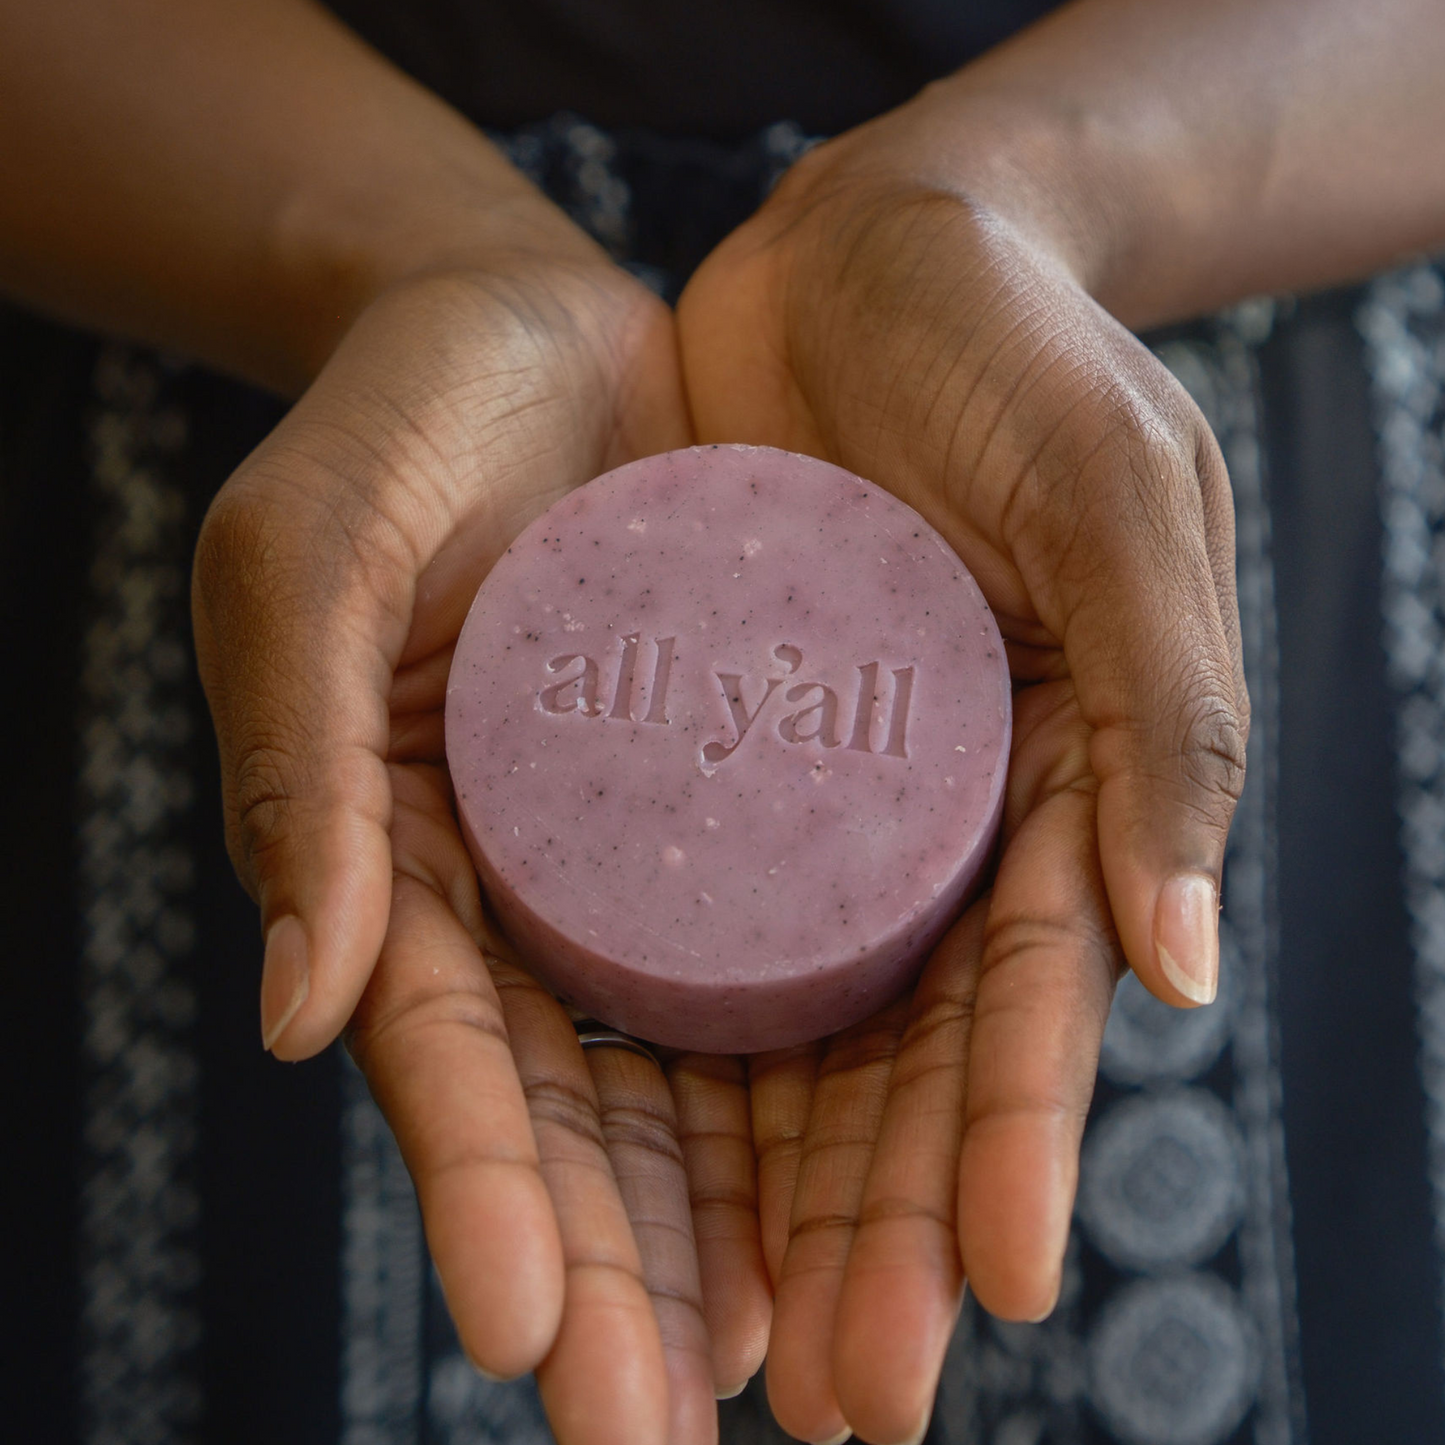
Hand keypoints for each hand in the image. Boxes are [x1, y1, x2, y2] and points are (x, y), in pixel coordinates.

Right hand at [192, 249, 769, 1442]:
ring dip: (758, 1234)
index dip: (483, 1193)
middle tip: (672, 1437)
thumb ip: (293, 765)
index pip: (448, 1058)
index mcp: (406, 857)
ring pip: (710, 1082)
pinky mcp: (768, 809)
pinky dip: (847, 1087)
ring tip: (823, 1376)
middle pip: (584, 1118)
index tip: (533, 1334)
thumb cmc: (400, 431)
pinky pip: (817, 962)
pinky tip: (893, 1202)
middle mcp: (538, 891)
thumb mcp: (307, 560)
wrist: (541, 335)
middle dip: (628, 1280)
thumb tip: (294, 1011)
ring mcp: (657, 863)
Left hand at [679, 108, 1244, 1441]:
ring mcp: (803, 806)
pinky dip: (638, 1044)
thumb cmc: (1023, 359)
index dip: (1005, 1151)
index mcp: (1052, 790)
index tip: (978, 1301)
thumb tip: (1178, 964)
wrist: (874, 253)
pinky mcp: (692, 756)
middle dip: (871, 1237)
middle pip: (895, 1065)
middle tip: (836, 1403)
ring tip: (705, 1352)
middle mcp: (924, 826)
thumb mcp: (1123, 504)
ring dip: (746, 1197)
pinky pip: (654, 919)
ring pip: (771, 1034)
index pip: (1022, 1004)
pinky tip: (604, 1165)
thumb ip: (1169, 722)